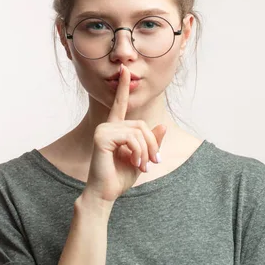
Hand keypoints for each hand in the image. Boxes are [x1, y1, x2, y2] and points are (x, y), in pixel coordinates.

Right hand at [84, 64, 166, 202]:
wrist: (105, 193)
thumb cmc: (119, 178)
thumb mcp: (142, 158)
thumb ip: (151, 142)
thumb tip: (162, 125)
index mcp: (114, 129)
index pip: (120, 104)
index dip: (124, 87)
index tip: (126, 71)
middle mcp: (107, 126)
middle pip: (141, 124)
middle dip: (152, 144)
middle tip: (153, 163)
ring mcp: (103, 130)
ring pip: (138, 132)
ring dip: (146, 151)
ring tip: (143, 166)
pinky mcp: (102, 137)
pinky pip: (131, 138)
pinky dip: (139, 152)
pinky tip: (136, 164)